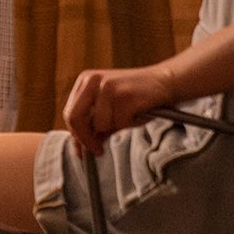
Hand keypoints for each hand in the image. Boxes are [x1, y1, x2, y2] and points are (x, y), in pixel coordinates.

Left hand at [61, 63, 180, 156]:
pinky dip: (129, 123)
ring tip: (129, 116)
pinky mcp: (124, 95)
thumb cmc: (136, 99)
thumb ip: (94, 126)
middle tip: (97, 151)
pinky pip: (119, 123)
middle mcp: (93, 81)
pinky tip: (137, 113)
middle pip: (75, 118)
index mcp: (85, 81)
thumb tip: (82, 150)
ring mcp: (108, 87)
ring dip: (116, 127)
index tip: (82, 151)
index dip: (76, 136)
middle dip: (85, 139)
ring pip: (100, 124)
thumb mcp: (110, 109)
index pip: (69, 113)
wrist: (164, 82)